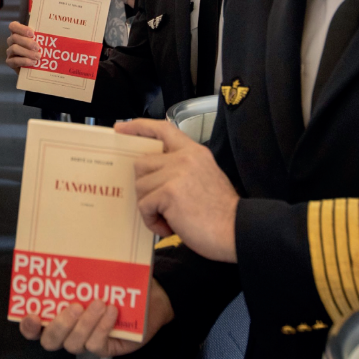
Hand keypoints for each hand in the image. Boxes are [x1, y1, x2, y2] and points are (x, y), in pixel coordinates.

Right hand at [5, 21, 39, 73]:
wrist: (35, 67)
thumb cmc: (39, 51)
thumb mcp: (41, 42)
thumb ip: (43, 36)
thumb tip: (55, 31)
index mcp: (18, 33)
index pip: (13, 26)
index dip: (21, 29)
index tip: (32, 33)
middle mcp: (12, 41)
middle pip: (14, 37)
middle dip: (27, 42)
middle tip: (38, 47)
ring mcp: (10, 52)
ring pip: (14, 48)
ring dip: (27, 52)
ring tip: (37, 56)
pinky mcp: (10, 62)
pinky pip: (14, 61)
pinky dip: (23, 61)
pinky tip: (32, 62)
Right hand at [19, 281, 172, 356]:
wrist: (150, 299)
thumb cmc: (117, 283)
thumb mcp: (95, 273)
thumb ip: (79, 267)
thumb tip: (66, 243)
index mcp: (58, 314)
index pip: (34, 327)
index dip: (28, 326)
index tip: (32, 314)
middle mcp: (69, 331)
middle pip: (51, 341)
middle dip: (59, 325)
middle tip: (73, 305)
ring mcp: (86, 341)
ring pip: (74, 344)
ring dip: (85, 323)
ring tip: (99, 302)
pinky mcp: (104, 348)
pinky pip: (97, 344)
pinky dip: (103, 327)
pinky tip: (111, 311)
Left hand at [120, 120, 239, 262]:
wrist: (237, 231)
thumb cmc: (221, 214)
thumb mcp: (205, 177)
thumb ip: (182, 168)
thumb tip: (152, 174)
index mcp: (194, 152)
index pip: (163, 129)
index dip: (139, 127)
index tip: (121, 128)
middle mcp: (184, 157)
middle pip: (141, 164)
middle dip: (145, 188)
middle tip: (160, 206)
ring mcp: (176, 173)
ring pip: (140, 186)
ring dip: (149, 207)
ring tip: (168, 219)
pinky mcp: (168, 192)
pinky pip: (144, 205)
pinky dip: (152, 221)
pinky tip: (168, 228)